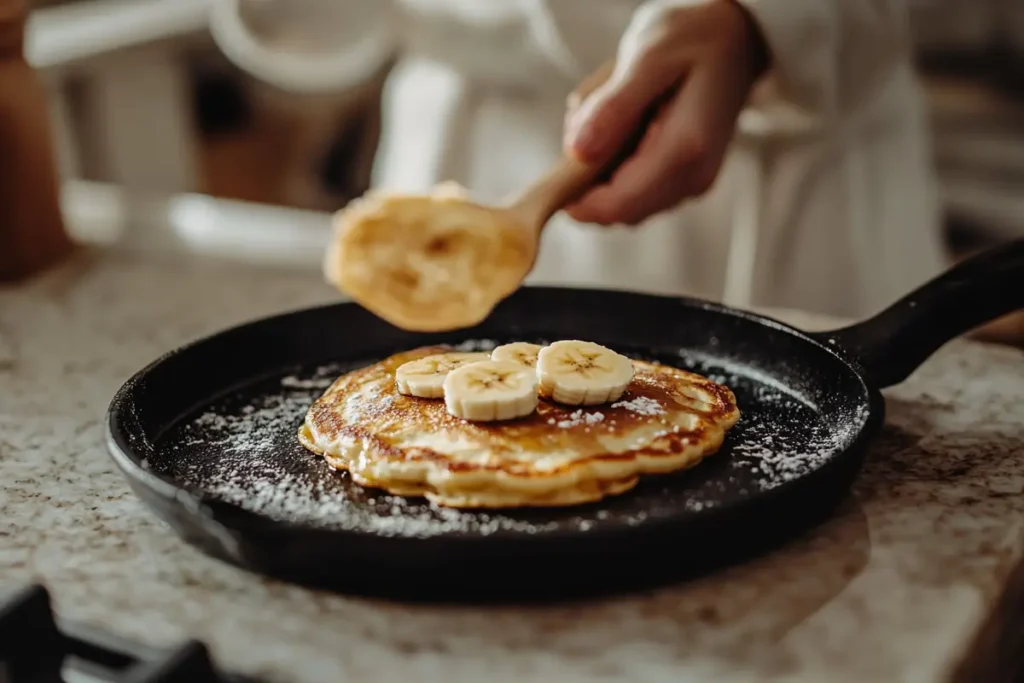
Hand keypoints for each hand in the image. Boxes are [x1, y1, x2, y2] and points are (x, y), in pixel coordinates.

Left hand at [563, 0, 767, 225]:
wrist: (734, 37)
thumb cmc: (692, 37)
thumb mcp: (646, 56)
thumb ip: (613, 108)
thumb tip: (577, 153)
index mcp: (685, 151)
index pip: (618, 205)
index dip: (577, 198)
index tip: (558, 165)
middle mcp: (692, 178)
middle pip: (618, 210)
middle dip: (589, 177)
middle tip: (591, 116)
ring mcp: (691, 183)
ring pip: (623, 203)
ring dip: (601, 169)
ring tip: (613, 111)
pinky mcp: (683, 180)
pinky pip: (634, 190)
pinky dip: (616, 164)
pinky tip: (626, 123)